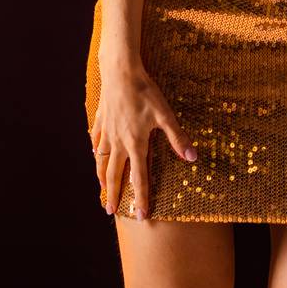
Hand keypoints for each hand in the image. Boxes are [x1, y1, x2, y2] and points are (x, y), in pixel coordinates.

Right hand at [90, 63, 196, 220]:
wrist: (120, 71)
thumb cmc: (144, 91)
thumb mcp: (165, 114)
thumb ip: (177, 137)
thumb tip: (192, 157)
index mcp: (135, 143)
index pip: (139, 177)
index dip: (141, 198)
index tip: (141, 216)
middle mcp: (119, 141)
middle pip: (114, 174)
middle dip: (114, 194)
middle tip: (111, 211)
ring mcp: (108, 131)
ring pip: (102, 160)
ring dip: (102, 177)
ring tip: (102, 189)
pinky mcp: (101, 119)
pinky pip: (97, 140)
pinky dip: (96, 151)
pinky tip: (95, 154)